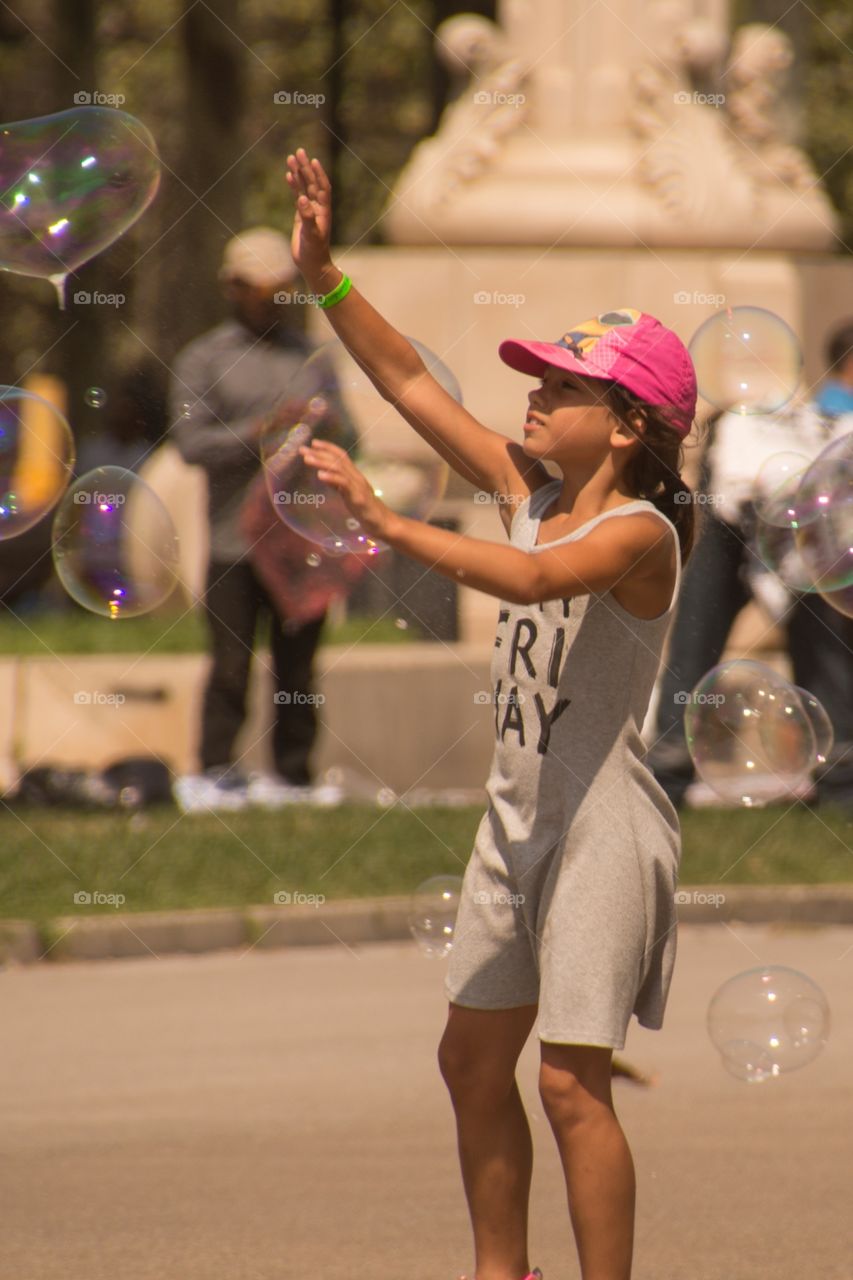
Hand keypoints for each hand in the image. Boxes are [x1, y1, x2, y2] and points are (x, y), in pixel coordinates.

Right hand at [285, 148, 333, 284]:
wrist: (312, 264)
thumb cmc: (315, 251)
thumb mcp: (312, 234)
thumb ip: (307, 216)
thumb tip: (302, 199)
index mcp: (324, 210)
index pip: (322, 187)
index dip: (318, 174)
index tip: (313, 160)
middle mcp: (318, 208)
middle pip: (312, 183)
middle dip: (306, 167)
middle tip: (299, 151)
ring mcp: (309, 210)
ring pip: (304, 187)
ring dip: (299, 173)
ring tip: (291, 158)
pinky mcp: (301, 216)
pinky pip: (297, 196)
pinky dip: (293, 186)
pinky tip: (288, 175)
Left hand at [299, 439, 392, 540]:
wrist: (383, 523)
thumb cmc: (365, 510)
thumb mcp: (348, 494)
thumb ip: (337, 484)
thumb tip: (323, 474)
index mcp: (354, 475)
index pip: (341, 456)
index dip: (328, 447)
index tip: (313, 443)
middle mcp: (357, 477)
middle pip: (337, 460)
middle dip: (319, 453)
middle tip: (302, 450)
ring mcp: (358, 486)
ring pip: (339, 469)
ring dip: (321, 462)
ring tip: (307, 459)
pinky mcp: (359, 498)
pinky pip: (344, 484)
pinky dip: (331, 478)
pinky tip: (320, 476)